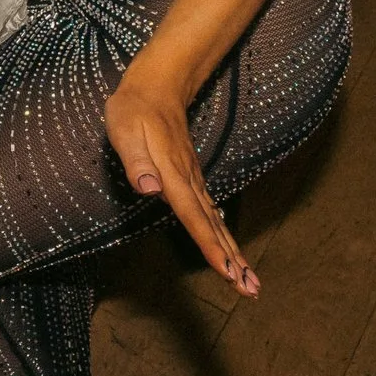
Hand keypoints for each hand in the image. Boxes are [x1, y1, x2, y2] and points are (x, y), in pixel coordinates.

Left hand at [106, 78, 259, 297]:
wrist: (157, 85)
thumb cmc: (134, 109)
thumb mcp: (123, 129)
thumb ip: (135, 161)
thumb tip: (148, 189)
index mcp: (172, 173)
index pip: (192, 217)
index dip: (209, 246)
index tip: (227, 272)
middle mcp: (188, 180)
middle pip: (213, 226)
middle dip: (232, 260)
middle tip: (252, 290)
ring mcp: (193, 179)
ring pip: (215, 221)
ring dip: (232, 251)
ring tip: (249, 279)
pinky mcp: (191, 177)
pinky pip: (210, 212)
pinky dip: (222, 233)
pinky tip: (229, 247)